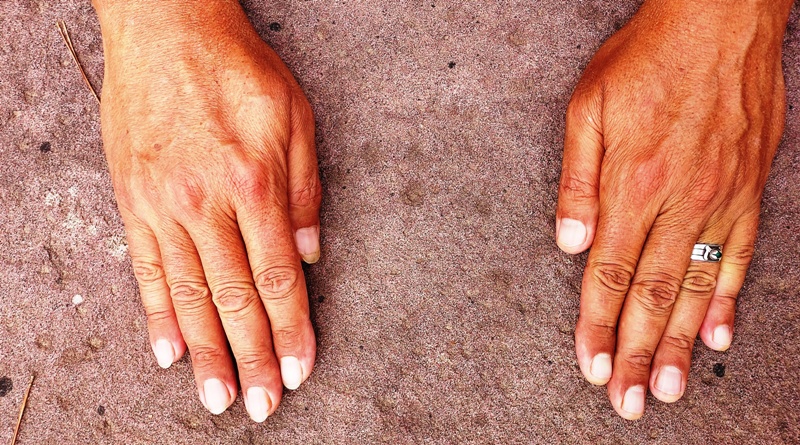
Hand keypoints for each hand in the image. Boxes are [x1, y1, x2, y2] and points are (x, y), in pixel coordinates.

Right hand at [95, 0, 320, 421]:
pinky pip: (144, 269)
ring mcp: (163, 204)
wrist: (166, 27)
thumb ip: (306, 191)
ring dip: (206, 351)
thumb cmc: (237, 67)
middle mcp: (205, 202)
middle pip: (234, 298)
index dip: (291, 331)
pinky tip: (170, 351)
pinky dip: (157, 315)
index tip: (299, 370)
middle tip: (261, 406)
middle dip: (252, 357)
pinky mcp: (132, 200)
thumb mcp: (295, 117)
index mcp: (254, 183)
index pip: (278, 278)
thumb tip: (312, 257)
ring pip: (188, 294)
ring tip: (217, 396)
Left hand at [556, 0, 791, 418]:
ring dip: (677, 343)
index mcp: (630, 184)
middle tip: (625, 401)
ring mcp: (719, 200)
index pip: (607, 273)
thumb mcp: (587, 108)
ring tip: (665, 388)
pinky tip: (715, 335)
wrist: (719, 20)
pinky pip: (737, 256)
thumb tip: (568, 243)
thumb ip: (576, 181)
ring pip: (694, 287)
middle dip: (633, 352)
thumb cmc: (645, 60)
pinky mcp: (748, 190)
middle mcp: (677, 202)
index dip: (596, 325)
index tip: (589, 366)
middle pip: (650, 294)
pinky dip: (726, 300)